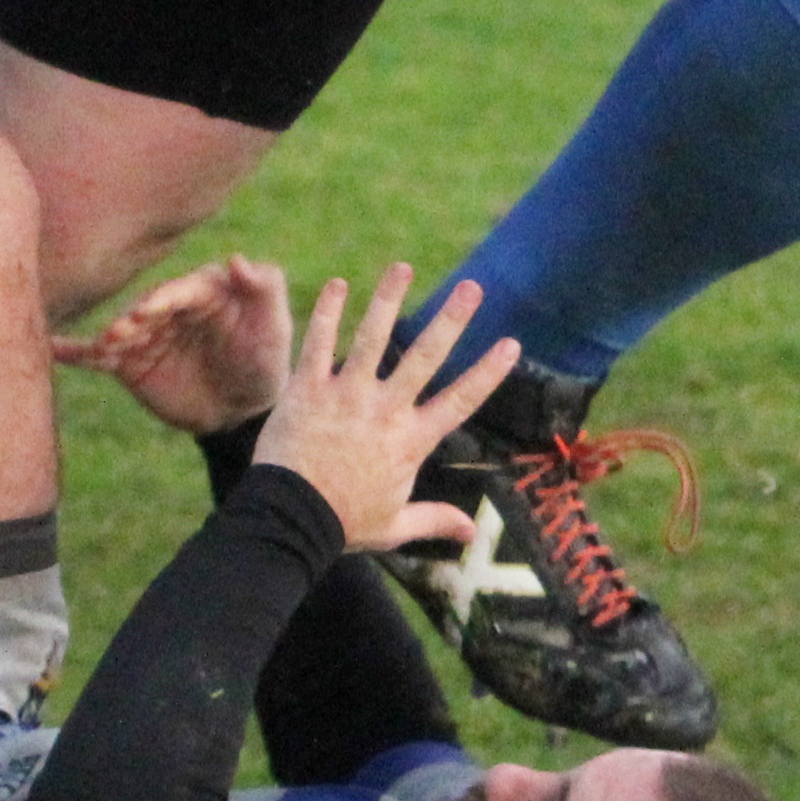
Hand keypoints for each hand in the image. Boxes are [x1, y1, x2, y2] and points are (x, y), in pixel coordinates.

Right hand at [55, 253, 294, 435]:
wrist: (243, 408)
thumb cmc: (265, 358)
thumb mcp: (274, 325)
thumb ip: (264, 288)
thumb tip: (237, 259)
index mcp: (203, 290)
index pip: (182, 290)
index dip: (166, 299)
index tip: (151, 310)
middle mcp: (169, 307)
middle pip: (145, 308)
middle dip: (133, 318)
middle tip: (122, 331)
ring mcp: (145, 334)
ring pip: (121, 331)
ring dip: (109, 337)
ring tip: (105, 347)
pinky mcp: (128, 363)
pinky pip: (98, 355)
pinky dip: (74, 351)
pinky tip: (50, 348)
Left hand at [251, 268, 523, 556]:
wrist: (288, 521)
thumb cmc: (342, 524)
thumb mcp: (394, 526)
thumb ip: (435, 520)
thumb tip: (471, 532)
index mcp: (410, 441)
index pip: (460, 400)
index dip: (488, 372)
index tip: (511, 343)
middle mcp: (384, 411)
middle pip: (425, 357)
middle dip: (451, 319)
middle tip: (471, 287)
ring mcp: (345, 396)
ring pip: (372, 338)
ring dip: (388, 300)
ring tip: (402, 268)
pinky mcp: (308, 390)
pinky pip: (317, 344)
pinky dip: (327, 313)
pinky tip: (339, 285)